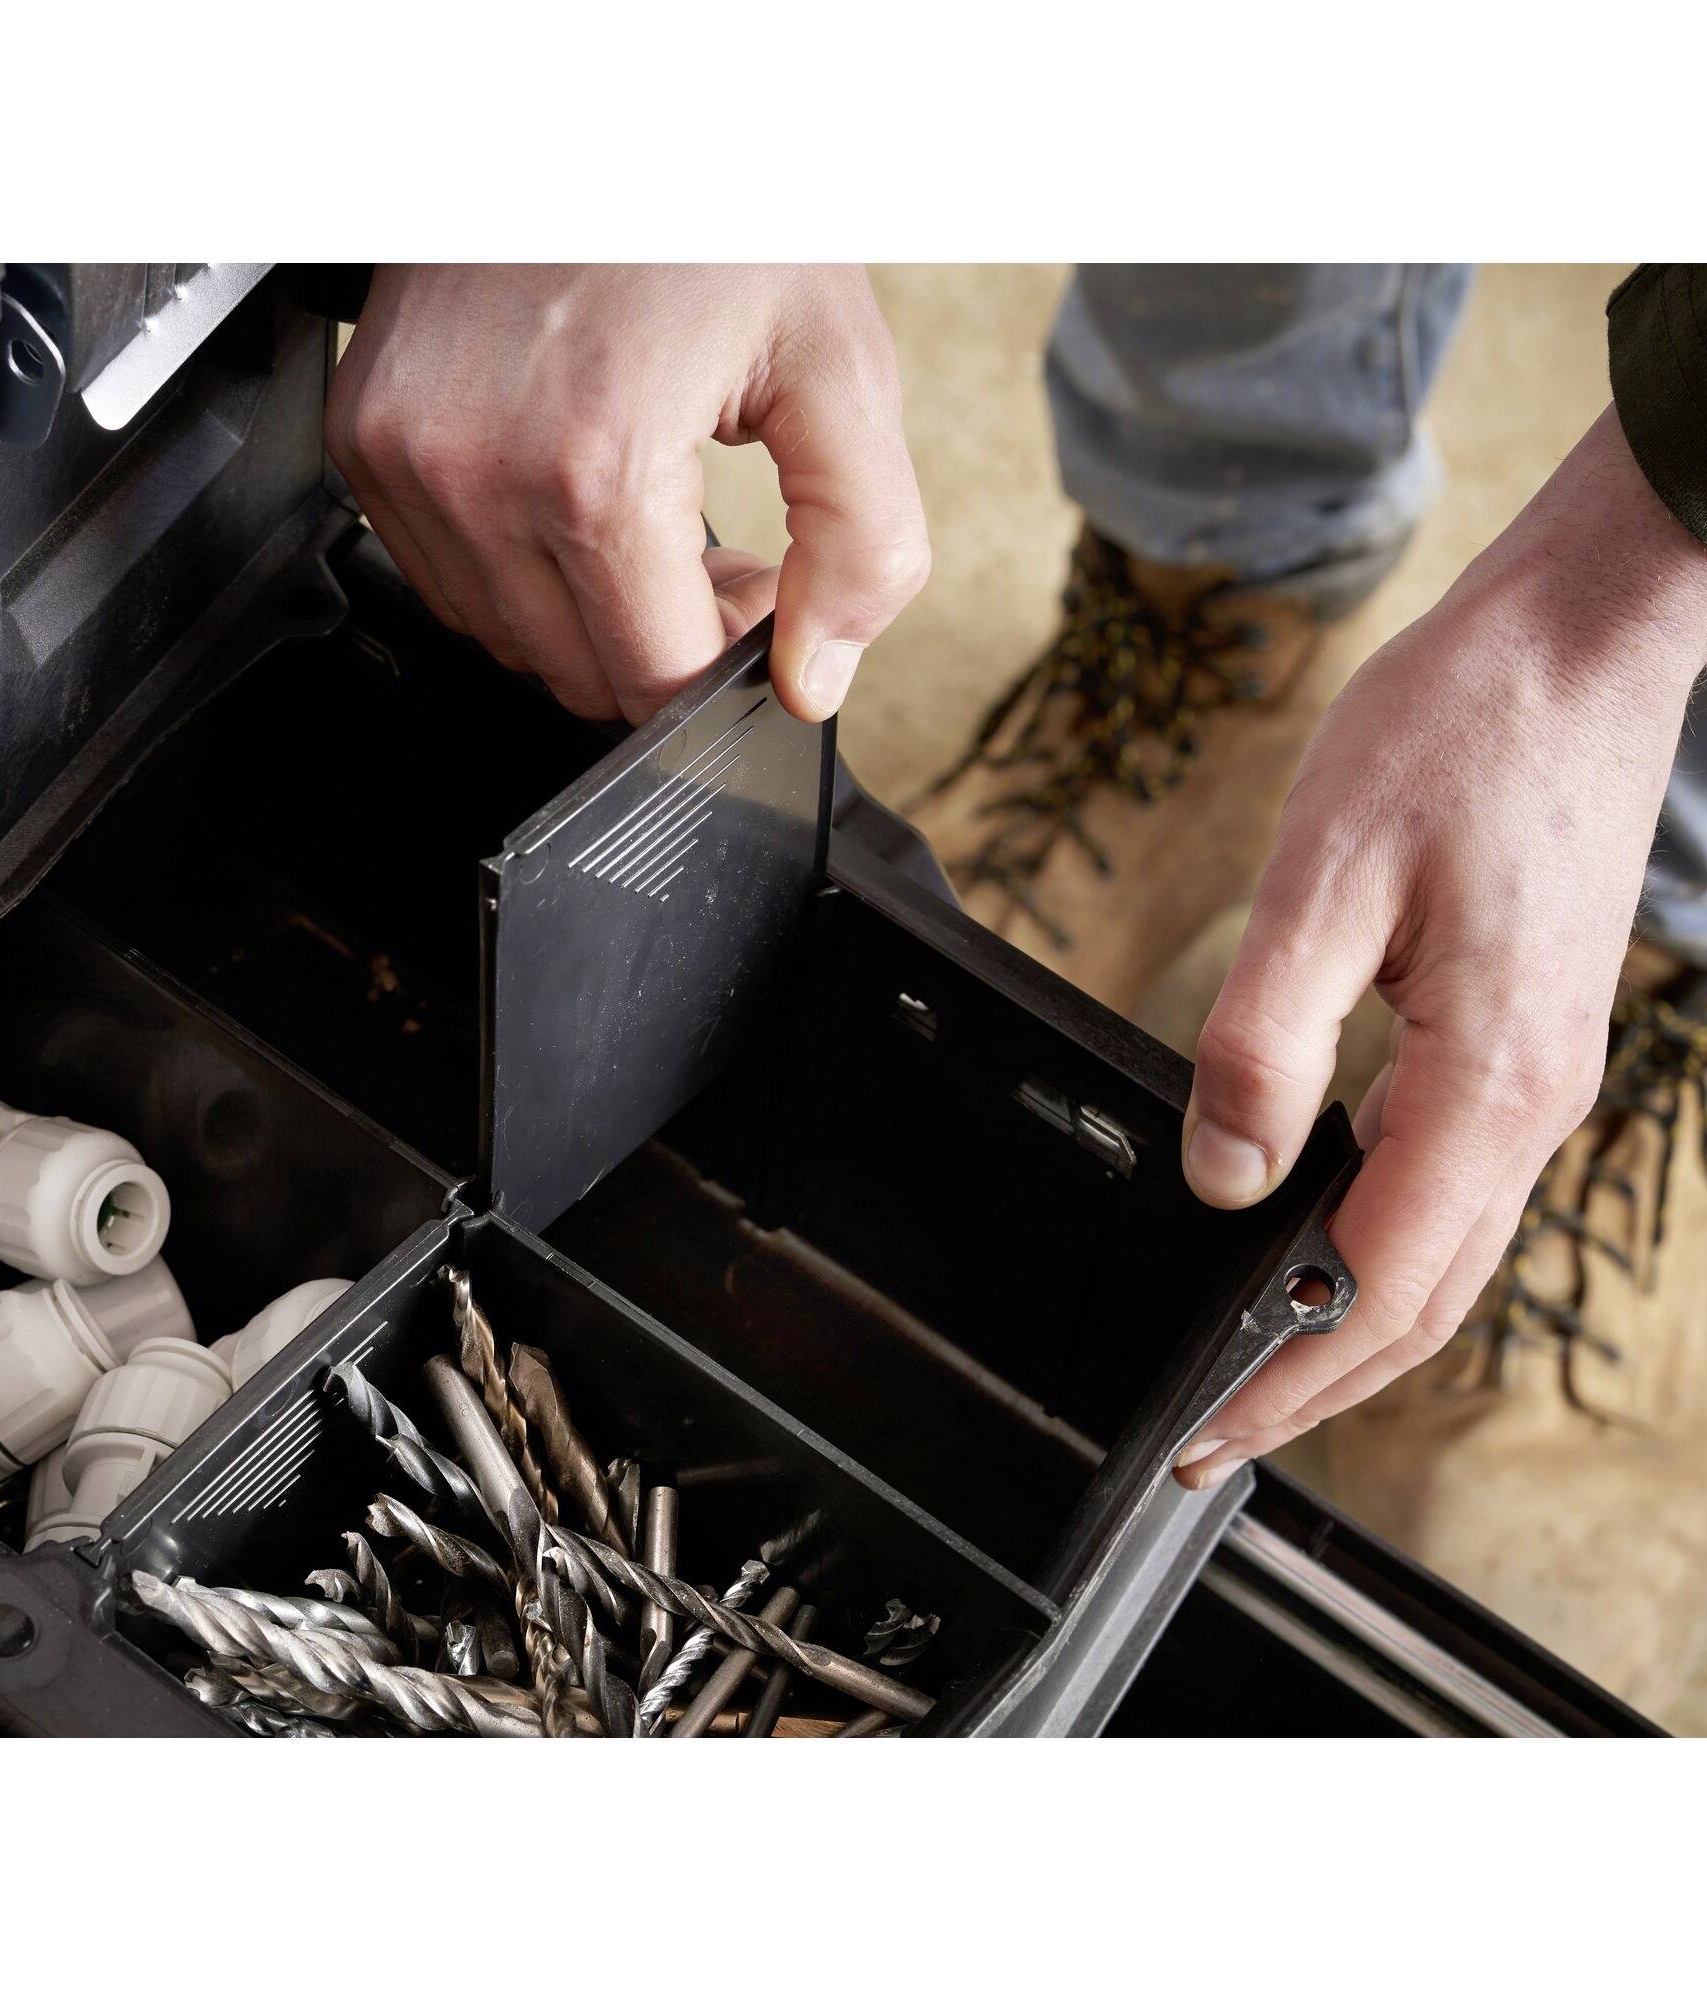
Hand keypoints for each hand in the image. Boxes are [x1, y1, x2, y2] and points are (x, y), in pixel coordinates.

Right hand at [324, 265, 928, 723]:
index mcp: (592, 467)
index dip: (725, 661)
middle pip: (578, 675)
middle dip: (662, 638)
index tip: (762, 596)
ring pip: (506, 640)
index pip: (652, 682)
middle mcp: (475, 475)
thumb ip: (861, 545)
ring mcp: (404, 461)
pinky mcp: (363, 442)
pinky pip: (445, 580)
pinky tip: (574, 488)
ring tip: (652, 510)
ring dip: (588, 611)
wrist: (580, 105)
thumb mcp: (836, 366)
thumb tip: (818, 678)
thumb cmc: (703, 209)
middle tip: (720, 551)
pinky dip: (517, 565)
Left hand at [1174, 404, 1706, 1488]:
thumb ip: (1259, 1044)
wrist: (1578, 643)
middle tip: (1217, 1434)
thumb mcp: (1322, 884)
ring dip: (1350, 1325)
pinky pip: (1449, 1184)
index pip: (1376, 1286)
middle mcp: (1530, 1104)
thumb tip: (1222, 1179)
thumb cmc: (1464, 735)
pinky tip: (1317, 1245)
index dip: (1285, 1373)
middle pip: (1421, 1300)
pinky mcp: (1522, 1042)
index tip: (1210, 1431)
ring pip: (1442, 1252)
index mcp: (1485, 1083)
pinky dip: (1380, 1247)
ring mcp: (1537, 1079)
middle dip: (1315, 1382)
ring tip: (1253, 1365)